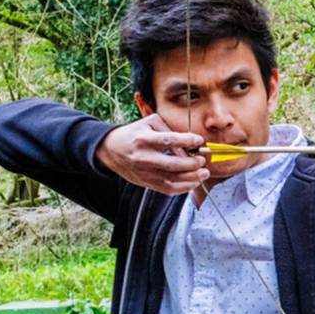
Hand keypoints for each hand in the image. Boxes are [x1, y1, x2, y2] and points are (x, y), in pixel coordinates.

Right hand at [96, 115, 210, 195]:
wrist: (110, 150)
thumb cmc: (134, 134)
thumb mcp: (149, 124)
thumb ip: (169, 130)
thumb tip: (189, 143)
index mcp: (143, 139)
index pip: (168, 141)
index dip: (186, 141)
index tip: (199, 140)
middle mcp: (143, 158)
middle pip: (172, 164)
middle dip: (192, 164)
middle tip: (202, 160)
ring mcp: (144, 172)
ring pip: (172, 180)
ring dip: (192, 178)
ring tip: (204, 173)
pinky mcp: (146, 183)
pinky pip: (168, 189)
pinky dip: (184, 188)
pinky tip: (193, 182)